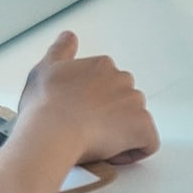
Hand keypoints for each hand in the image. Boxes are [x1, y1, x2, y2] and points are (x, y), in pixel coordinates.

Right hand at [15, 30, 159, 165]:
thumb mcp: (44, 69)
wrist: (50, 131)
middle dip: (110, 115)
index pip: (107, 83)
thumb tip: (70, 36)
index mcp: (102, 66)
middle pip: (123, 100)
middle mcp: (122, 79)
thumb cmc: (44, 105)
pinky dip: (134, 150)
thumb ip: (61, 50)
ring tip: (96, 145)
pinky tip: (113, 155)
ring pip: (135, 120)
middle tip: (86, 131)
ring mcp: (134, 102)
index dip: (93, 102)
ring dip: (121, 132)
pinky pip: (148, 142)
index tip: (78, 114)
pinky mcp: (142, 127)